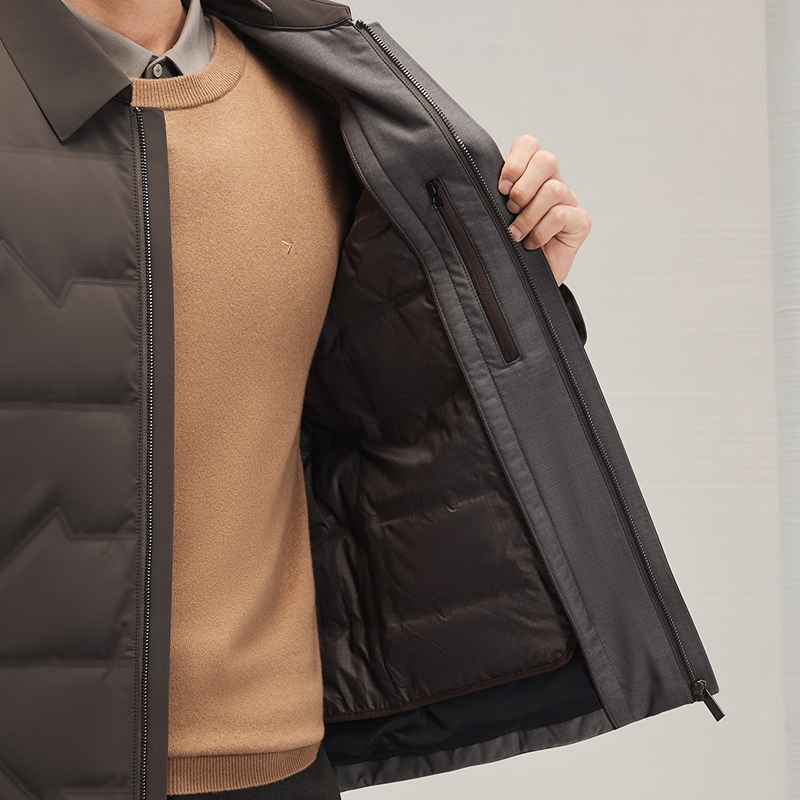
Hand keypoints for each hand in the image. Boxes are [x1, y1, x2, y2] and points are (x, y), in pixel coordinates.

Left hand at [497, 135, 591, 285]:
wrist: (524, 282)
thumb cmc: (505, 246)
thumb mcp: (492, 217)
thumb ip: (486, 196)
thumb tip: (464, 181)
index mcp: (529, 175)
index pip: (528, 145)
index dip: (515, 162)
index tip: (500, 187)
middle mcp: (552, 183)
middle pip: (546, 160)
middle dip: (522, 187)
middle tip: (510, 209)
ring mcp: (568, 201)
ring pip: (553, 189)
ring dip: (528, 215)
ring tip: (516, 234)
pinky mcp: (580, 222)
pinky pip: (562, 214)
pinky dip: (542, 231)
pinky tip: (532, 244)